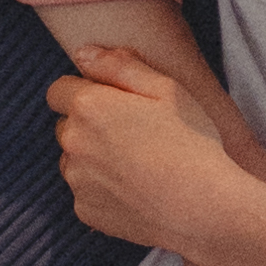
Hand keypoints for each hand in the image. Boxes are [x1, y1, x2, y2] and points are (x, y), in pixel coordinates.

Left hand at [46, 48, 252, 265]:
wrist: (206, 207)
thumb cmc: (192, 142)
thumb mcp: (166, 88)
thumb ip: (119, 65)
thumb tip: (83, 53)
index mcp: (88, 106)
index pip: (59, 90)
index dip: (86, 92)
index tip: (115, 103)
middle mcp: (73, 143)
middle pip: (66, 126)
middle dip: (89, 125)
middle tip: (133, 134)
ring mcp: (77, 180)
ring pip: (74, 160)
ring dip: (93, 158)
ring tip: (136, 164)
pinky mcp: (86, 211)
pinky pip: (86, 192)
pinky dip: (103, 190)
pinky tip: (136, 189)